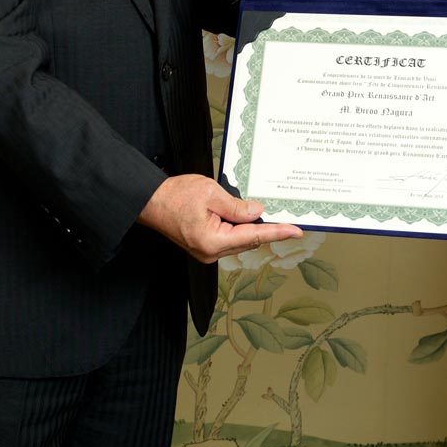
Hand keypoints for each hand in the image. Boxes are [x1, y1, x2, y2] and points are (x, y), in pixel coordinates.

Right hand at [137, 174, 302, 262]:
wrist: (150, 201)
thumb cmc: (175, 196)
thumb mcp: (211, 193)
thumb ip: (237, 206)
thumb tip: (258, 211)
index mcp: (212, 241)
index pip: (253, 236)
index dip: (277, 232)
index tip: (296, 231)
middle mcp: (210, 252)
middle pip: (248, 240)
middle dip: (268, 229)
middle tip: (290, 220)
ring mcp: (206, 251)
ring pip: (239, 239)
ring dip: (253, 227)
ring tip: (271, 216)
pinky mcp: (204, 245)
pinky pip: (229, 237)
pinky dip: (241, 227)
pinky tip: (249, 217)